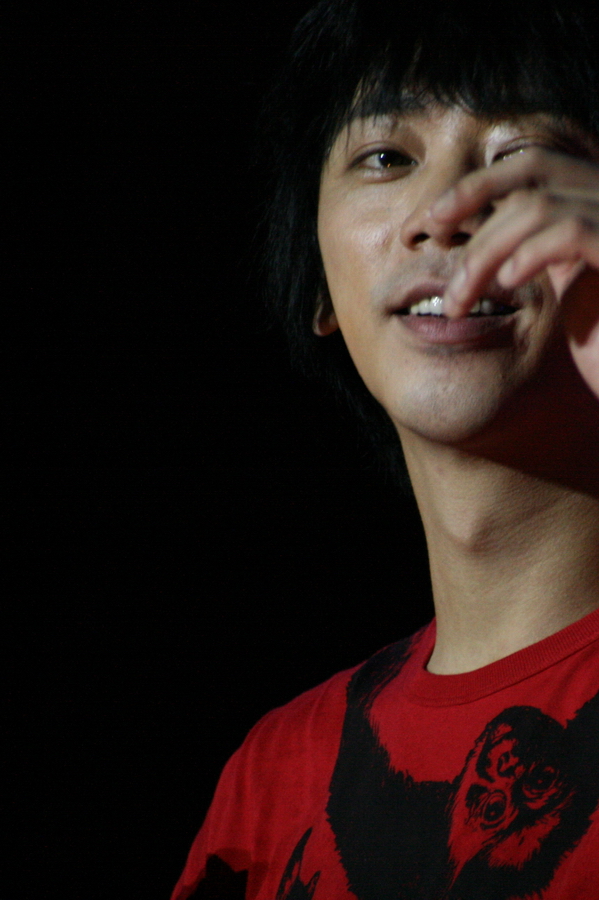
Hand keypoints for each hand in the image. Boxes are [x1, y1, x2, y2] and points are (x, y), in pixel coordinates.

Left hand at [432, 147, 598, 398]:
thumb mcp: (561, 281)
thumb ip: (527, 247)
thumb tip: (460, 229)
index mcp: (595, 198)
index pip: (532, 165)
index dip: (477, 184)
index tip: (433, 217)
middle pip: (531, 176)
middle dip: (471, 209)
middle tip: (432, 249)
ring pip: (538, 207)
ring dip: (484, 252)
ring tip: (458, 301)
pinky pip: (570, 232)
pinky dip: (529, 253)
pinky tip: (507, 283)